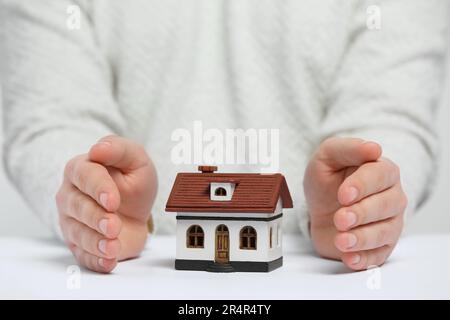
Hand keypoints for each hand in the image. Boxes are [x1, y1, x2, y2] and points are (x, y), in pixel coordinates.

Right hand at [56, 135, 156, 272]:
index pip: (84, 176)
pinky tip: (109, 262)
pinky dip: (95, 261)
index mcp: (81, 169)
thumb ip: (119, 150)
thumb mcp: (135, 160)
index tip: (113, 200)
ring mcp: (72, 222)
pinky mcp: (79, 245)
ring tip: (112, 247)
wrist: (135, 209)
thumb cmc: (131, 180)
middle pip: (76, 206)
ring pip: (77, 233)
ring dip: (94, 242)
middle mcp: (71, 196)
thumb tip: (98, 149)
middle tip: (113, 226)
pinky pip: (82, 255)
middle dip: (95, 218)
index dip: (98, 188)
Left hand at [303, 137, 406, 269]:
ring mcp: (389, 222)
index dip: (363, 185)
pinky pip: (379, 255)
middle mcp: (391, 196)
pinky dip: (365, 259)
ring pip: (386, 232)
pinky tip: (350, 258)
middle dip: (362, 213)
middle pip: (387, 205)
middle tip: (340, 218)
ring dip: (363, 238)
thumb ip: (346, 149)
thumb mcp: (327, 158)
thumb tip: (373, 148)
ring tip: (341, 240)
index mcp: (381, 171)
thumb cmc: (327, 181)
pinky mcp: (381, 246)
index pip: (381, 175)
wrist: (320, 209)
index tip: (343, 194)